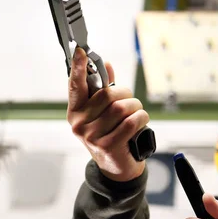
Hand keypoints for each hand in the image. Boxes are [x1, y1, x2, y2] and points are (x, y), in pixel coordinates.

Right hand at [67, 47, 148, 181]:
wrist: (116, 167)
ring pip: (121, 108)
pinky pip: (131, 122)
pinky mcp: (108, 146)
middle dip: (126, 94)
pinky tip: (141, 120)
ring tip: (137, 112)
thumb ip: (103, 91)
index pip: (75, 86)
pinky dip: (141, 118)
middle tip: (131, 100)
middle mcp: (79, 124)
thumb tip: (107, 66)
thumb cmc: (110, 136)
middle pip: (108, 95)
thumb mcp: (103, 115)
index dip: (79, 68)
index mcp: (75, 112)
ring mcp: (92, 136)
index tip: (81, 51)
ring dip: (136, 107)